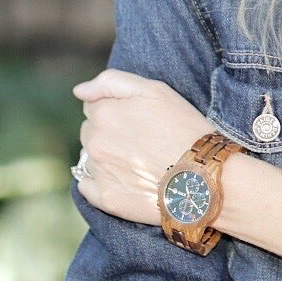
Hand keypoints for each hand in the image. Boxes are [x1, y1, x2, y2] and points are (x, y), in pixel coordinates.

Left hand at [72, 70, 217, 225]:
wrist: (202, 178)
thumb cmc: (183, 128)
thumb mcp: (155, 90)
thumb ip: (111, 81)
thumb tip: (79, 91)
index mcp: (103, 113)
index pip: (93, 106)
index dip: (117, 110)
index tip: (139, 119)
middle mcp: (94, 142)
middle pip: (91, 131)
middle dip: (109, 132)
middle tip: (142, 140)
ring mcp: (98, 172)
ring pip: (90, 157)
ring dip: (107, 156)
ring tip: (138, 161)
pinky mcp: (105, 199)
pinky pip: (87, 186)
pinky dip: (100, 181)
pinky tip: (125, 179)